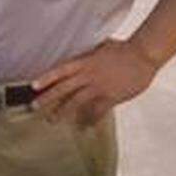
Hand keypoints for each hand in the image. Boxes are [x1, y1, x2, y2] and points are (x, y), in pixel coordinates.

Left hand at [32, 38, 158, 126]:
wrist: (142, 55)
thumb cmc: (122, 48)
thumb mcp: (99, 47)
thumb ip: (86, 55)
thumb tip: (77, 57)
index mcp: (84, 61)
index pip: (60, 70)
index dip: (46, 78)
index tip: (33, 86)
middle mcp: (89, 75)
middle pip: (64, 88)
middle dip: (48, 98)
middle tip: (34, 107)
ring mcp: (100, 87)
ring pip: (77, 102)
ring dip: (63, 111)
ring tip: (52, 119)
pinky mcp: (112, 97)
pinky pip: (98, 111)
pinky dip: (90, 120)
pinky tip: (84, 127)